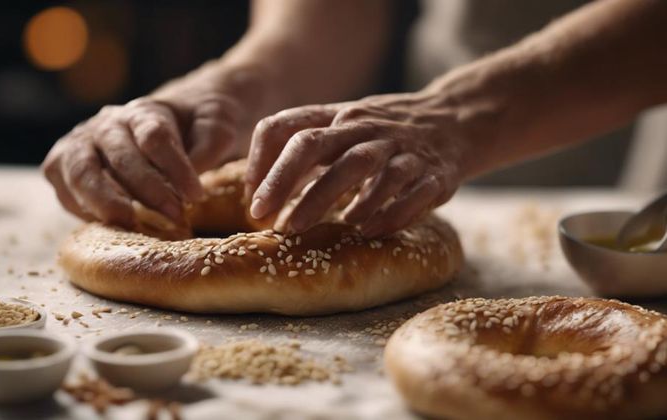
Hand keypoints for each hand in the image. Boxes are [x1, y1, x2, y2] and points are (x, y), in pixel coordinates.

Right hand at [42, 62, 267, 226]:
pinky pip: (66, 192)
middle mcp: (106, 125)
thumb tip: (194, 176)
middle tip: (175, 218)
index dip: (175, 169)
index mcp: (144, 113)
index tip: (196, 196)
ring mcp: (80, 145)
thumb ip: (211, 145)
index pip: (155, 138)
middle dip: (148, 193)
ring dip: (107, 204)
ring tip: (133, 227)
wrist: (166, 125)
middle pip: (120, 158)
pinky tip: (115, 227)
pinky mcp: (63, 168)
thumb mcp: (214, 127)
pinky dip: (86, 212)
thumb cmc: (193, 129)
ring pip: (83, 174)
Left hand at [244, 92, 469, 236]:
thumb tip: (257, 190)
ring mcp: (402, 148)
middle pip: (317, 144)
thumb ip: (306, 150)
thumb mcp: (347, 127)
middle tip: (264, 217)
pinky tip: (369, 231)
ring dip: (328, 196)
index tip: (252, 197)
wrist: (458, 121)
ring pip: (362, 165)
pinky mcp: (435, 172)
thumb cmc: (386, 134)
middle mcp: (366, 128)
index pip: (287, 126)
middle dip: (285, 179)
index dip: (262, 159)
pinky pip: (412, 191)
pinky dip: (389, 211)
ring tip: (302, 227)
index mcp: (339, 118)